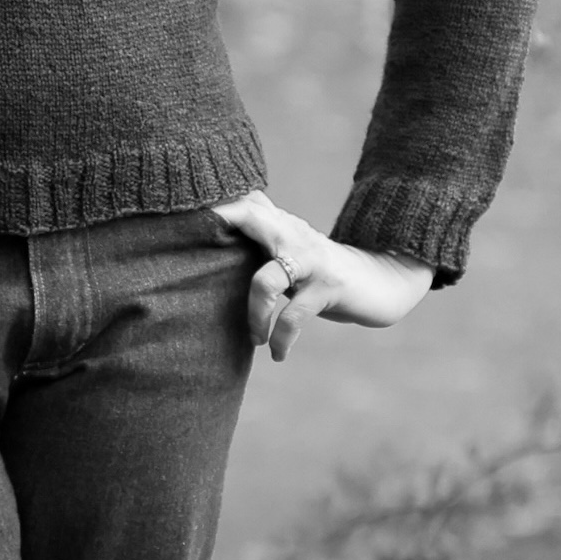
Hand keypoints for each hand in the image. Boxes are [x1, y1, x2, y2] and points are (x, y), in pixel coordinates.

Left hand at [210, 190, 433, 362]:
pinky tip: (276, 355)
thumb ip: (261, 230)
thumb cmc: (321, 267)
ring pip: (266, 281)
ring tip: (253, 338)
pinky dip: (281, 339)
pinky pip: (293, 317)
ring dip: (253, 315)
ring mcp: (310, 261)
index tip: (183, 220)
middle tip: (196, 255)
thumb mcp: (290, 246)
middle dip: (224, 227)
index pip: (245, 204)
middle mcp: (293, 235)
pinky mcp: (327, 288)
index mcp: (281, 224)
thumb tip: (225, 212)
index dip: (216, 208)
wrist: (377, 280)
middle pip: (251, 220)